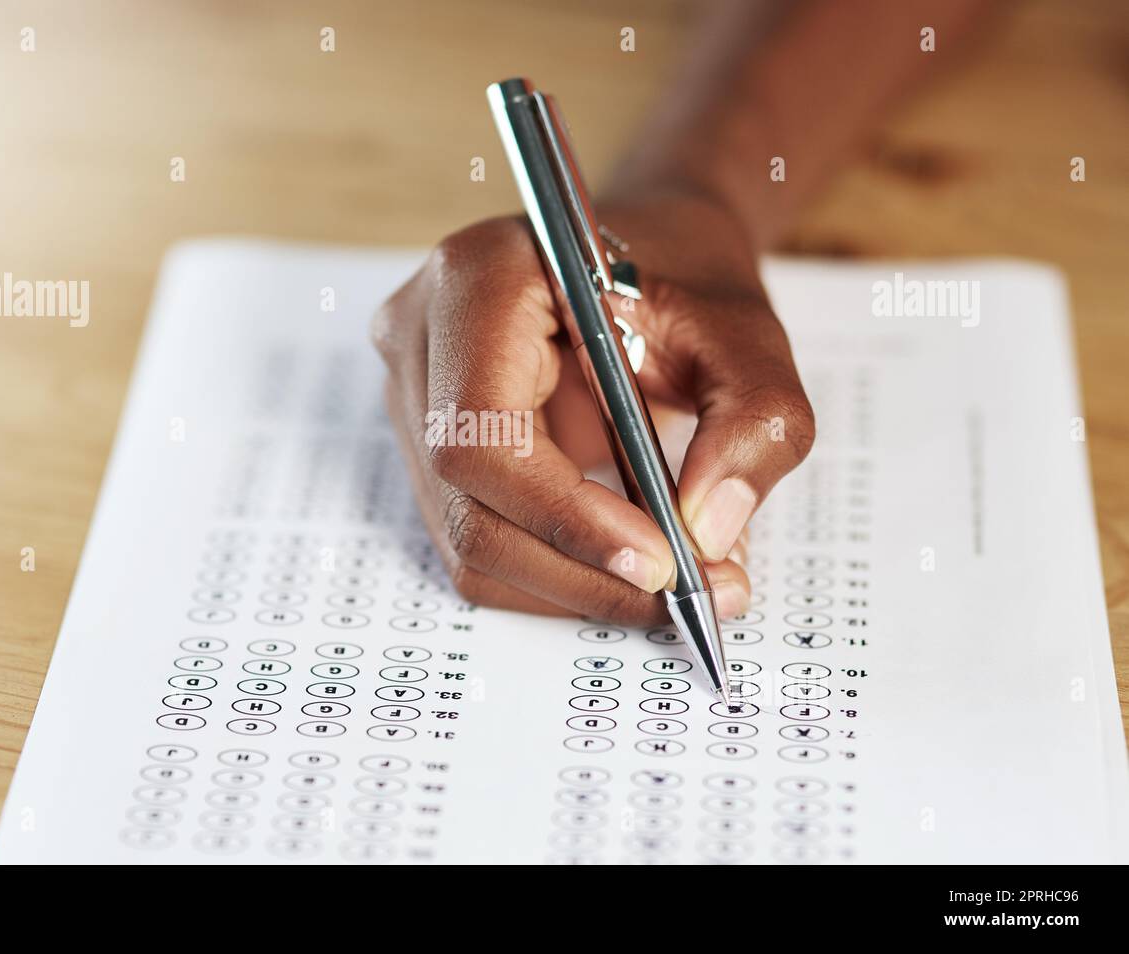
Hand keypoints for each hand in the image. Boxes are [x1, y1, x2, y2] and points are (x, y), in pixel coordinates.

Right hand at [371, 189, 813, 625]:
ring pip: (468, 540)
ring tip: (679, 579)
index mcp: (479, 278)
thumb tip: (707, 534)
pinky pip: (479, 538)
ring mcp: (412, 392)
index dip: (562, 514)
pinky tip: (629, 557)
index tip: (660, 561)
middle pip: (467, 503)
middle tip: (691, 595)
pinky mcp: (429, 441)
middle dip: (581, 569)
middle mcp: (419, 335)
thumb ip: (753, 423)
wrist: (652, 256)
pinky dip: (559, 571)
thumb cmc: (689, 280)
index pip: (481, 433)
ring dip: (574, 583)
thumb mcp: (749, 337)